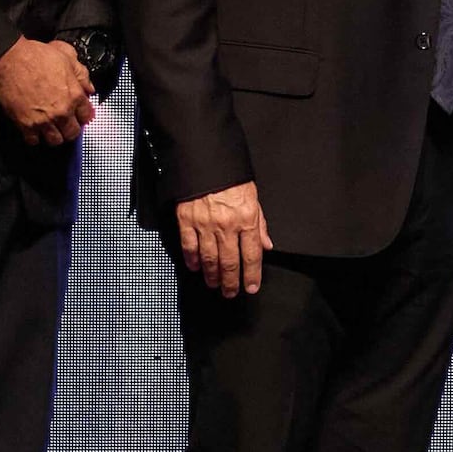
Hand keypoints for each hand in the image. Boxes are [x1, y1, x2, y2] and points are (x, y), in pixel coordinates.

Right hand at [0, 37, 95, 145]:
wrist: (10, 59)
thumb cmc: (35, 56)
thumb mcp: (67, 56)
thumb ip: (81, 73)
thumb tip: (88, 86)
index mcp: (74, 95)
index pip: (87, 116)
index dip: (83, 115)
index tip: (79, 115)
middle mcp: (61, 111)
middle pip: (73, 133)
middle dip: (70, 129)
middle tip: (65, 124)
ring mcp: (44, 120)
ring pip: (55, 141)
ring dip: (54, 135)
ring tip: (51, 129)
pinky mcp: (25, 124)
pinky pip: (33, 141)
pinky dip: (34, 137)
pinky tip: (34, 129)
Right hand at [176, 182, 272, 297]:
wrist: (206, 158)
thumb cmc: (232, 177)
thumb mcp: (254, 198)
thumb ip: (260, 224)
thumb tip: (266, 245)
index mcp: (246, 218)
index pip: (252, 255)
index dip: (252, 275)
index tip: (252, 287)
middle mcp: (226, 224)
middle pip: (230, 262)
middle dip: (231, 282)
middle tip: (231, 293)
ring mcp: (205, 224)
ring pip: (209, 259)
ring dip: (212, 275)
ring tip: (215, 284)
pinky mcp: (186, 220)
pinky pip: (189, 246)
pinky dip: (192, 260)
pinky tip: (196, 267)